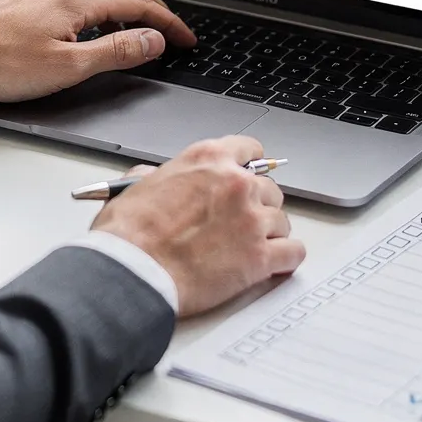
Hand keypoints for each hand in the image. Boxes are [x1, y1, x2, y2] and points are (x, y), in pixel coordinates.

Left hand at [0, 0, 196, 103]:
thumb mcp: (68, 67)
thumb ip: (115, 51)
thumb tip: (153, 40)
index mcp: (77, 1)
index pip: (138, 5)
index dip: (167, 22)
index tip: (185, 39)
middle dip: (152, 4)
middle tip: (169, 27)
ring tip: (138, 17)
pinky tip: (90, 15)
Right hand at [91, 136, 303, 316]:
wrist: (133, 272)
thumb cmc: (128, 236)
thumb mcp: (136, 187)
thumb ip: (158, 176)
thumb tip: (155, 178)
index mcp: (208, 160)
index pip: (249, 150)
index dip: (250, 166)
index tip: (250, 176)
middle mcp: (236, 184)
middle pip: (269, 189)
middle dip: (257, 206)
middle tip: (240, 223)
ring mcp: (252, 220)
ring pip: (282, 221)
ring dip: (269, 234)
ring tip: (248, 248)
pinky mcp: (260, 257)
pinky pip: (293, 253)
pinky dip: (285, 259)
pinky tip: (275, 264)